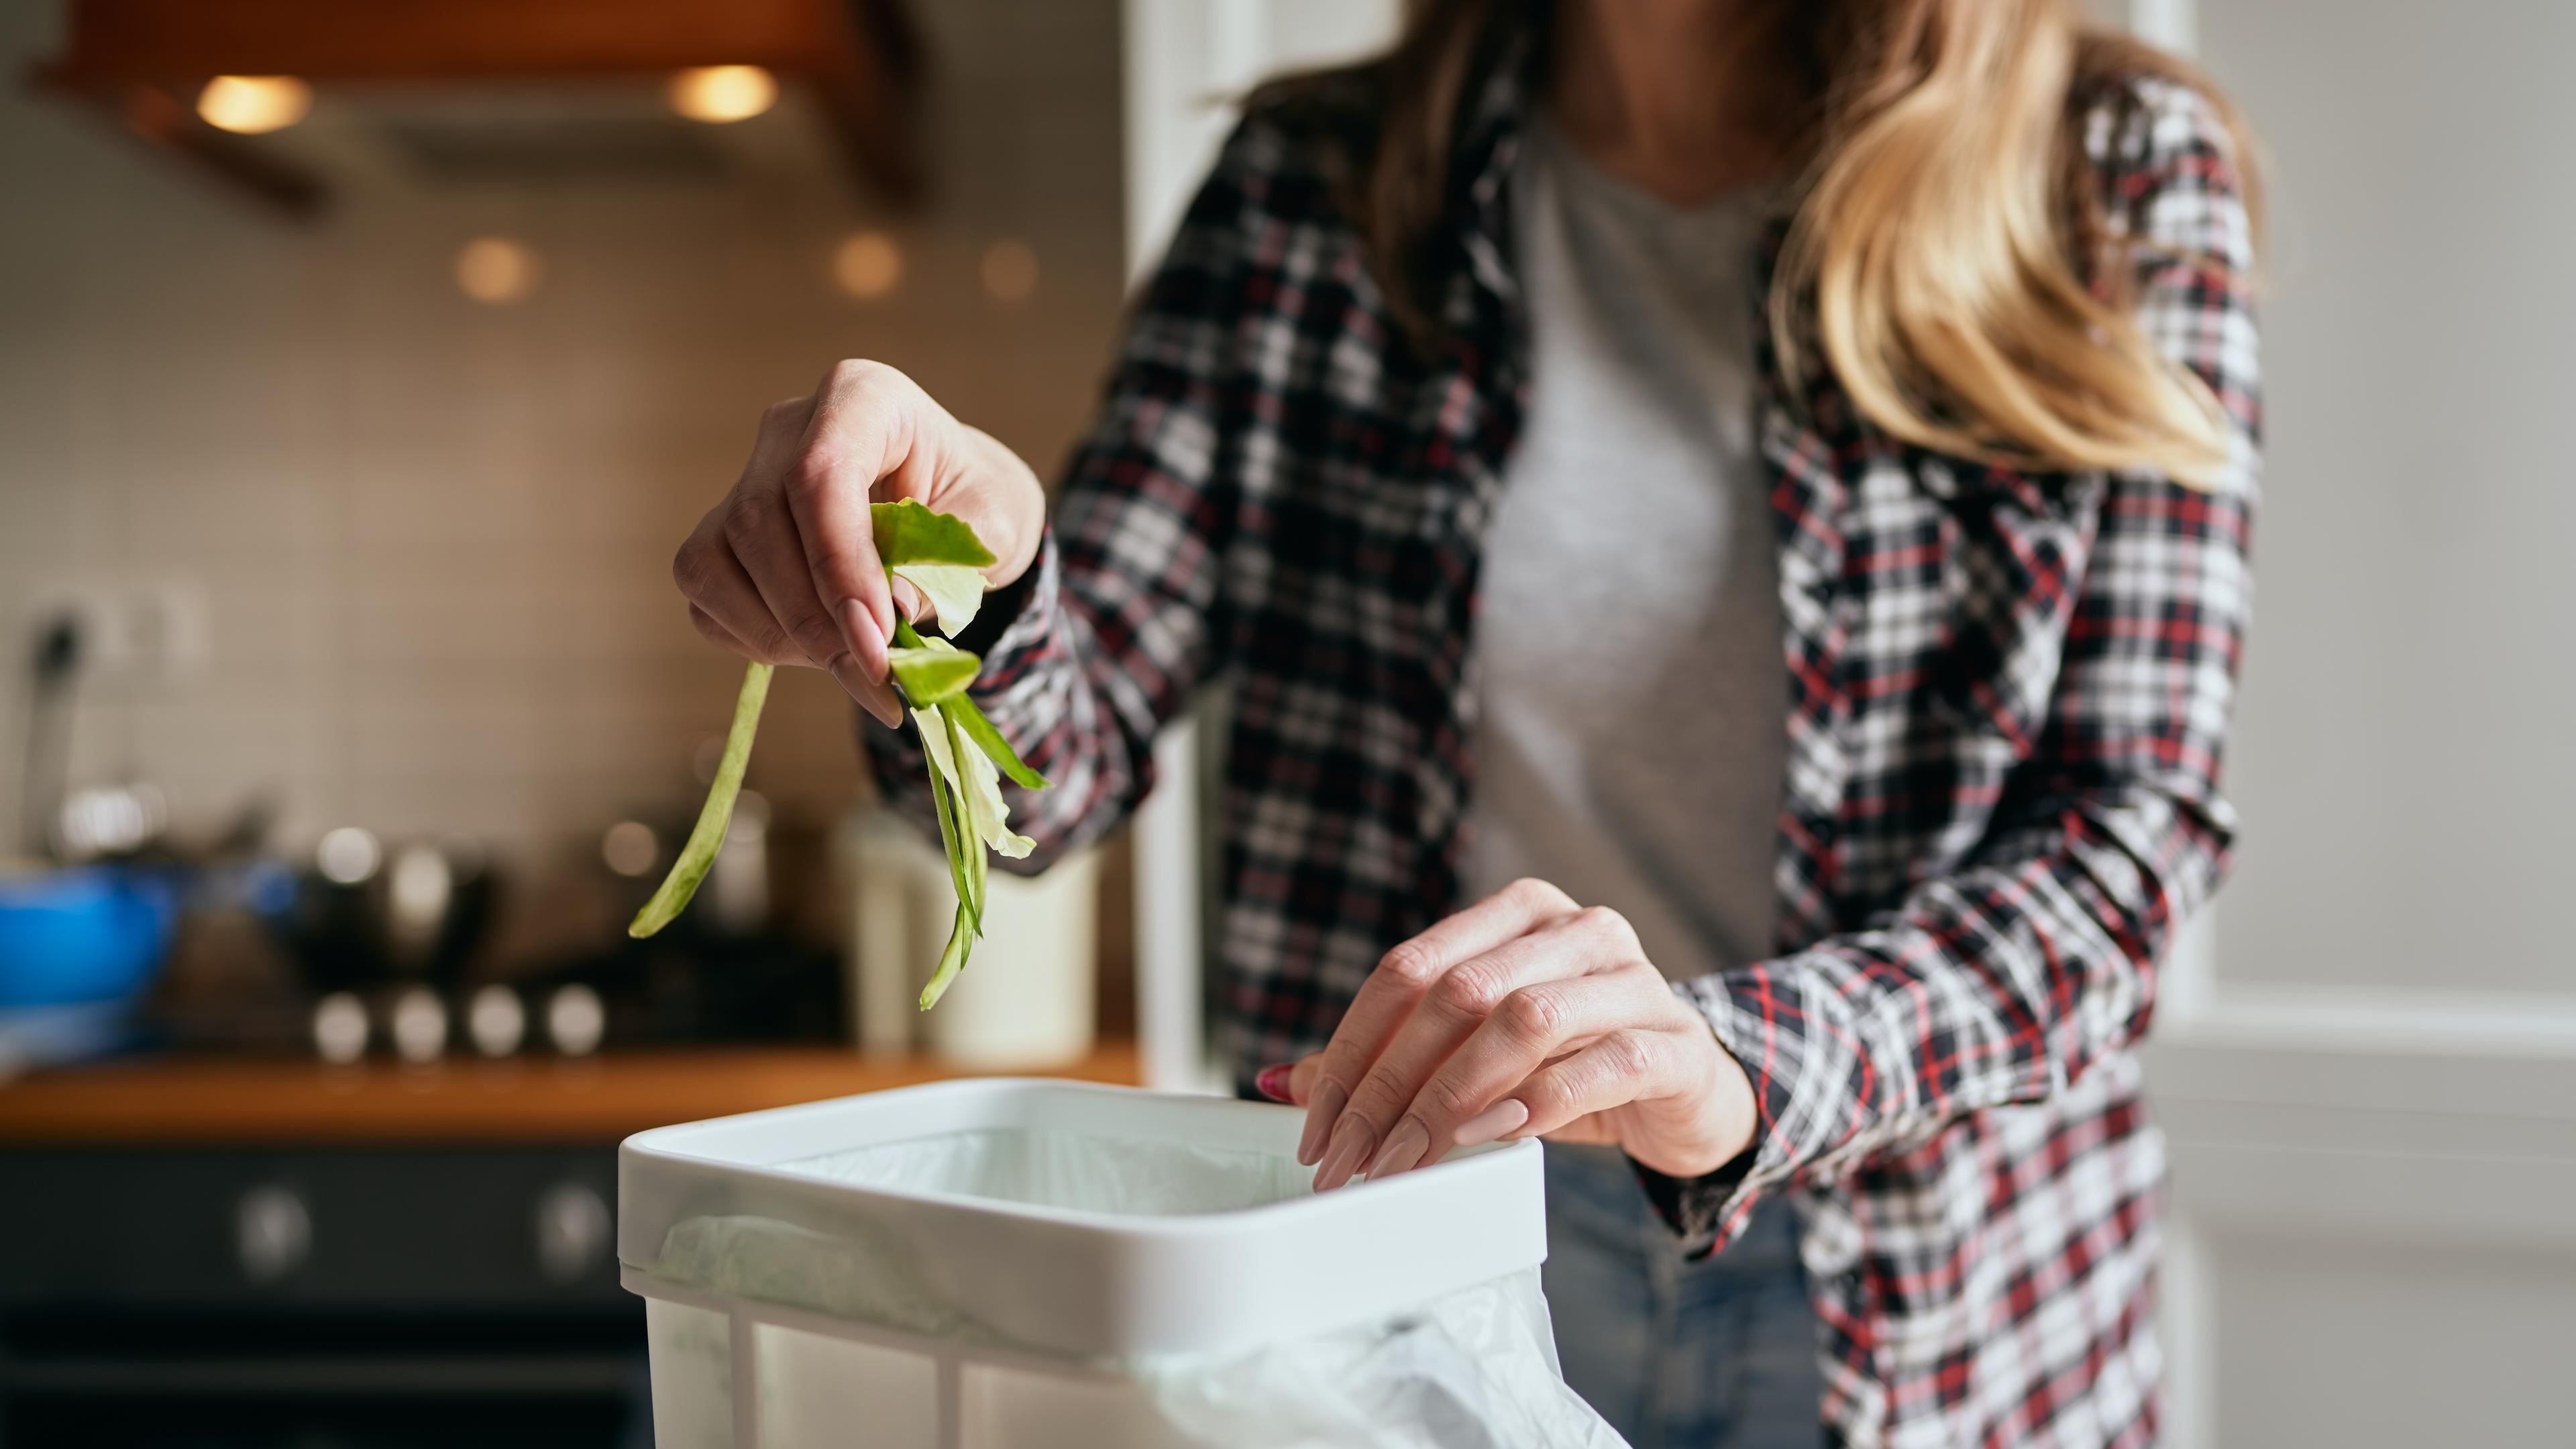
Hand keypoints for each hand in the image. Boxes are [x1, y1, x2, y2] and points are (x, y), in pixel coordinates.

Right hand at [671, 360, 1046, 726]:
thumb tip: (886, 619)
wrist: (953, 505)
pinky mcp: (720, 532)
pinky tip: (817, 650)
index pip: (821, 472)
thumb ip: (943, 567)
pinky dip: (757, 638)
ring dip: (783, 635)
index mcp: (862, 397)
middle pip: (760, 523)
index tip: (876, 639)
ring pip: (716, 561)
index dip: (839, 562)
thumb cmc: (973, 505)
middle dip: (815, 618)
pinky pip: (707, 594)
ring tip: (855, 668)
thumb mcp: (989, 528)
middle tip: (874, 679)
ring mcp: (744, 478)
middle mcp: (789, 428)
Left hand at [1274, 878, 1757, 1190]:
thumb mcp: (1477, 1053)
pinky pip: (1600, 1065)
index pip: (1408, 967)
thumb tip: (1283, 1082)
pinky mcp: (1673, 1042)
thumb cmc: (1571, 1064)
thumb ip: (1390, 1058)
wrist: (1688, 1091)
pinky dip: (1538, 1103)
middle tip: (1353, 1158)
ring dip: (1453, 1098)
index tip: (1318, 1124)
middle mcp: (1576, 928)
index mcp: (1516, 913)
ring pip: (1524, 1020)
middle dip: (1391, 1085)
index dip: (1352, 1047)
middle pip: (1457, 994)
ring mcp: (1633, 979)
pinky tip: (1497, 1137)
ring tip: (1411, 1158)